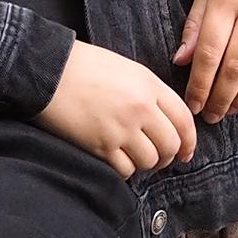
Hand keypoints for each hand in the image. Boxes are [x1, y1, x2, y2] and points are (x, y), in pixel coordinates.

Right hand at [33, 40, 197, 179]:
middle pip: (171, 145)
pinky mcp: (101, 146)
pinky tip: (117, 161)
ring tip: (134, 157)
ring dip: (145, 164)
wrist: (48, 71)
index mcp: (149, 85)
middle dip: (168, 156)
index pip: (184, 120)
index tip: (186, 151)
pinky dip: (125, 170)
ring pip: (150, 161)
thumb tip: (165, 121)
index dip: (189, 140)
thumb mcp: (127, 69)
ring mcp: (121, 129)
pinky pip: (126, 170)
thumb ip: (150, 92)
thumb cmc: (85, 66)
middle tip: (158, 157)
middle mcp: (140, 108)